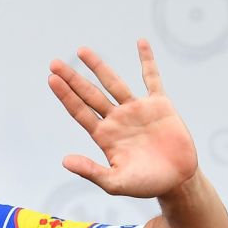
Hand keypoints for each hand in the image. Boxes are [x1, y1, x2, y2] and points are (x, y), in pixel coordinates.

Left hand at [48, 39, 197, 198]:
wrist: (176, 180)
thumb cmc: (144, 184)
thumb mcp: (114, 182)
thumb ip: (90, 171)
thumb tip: (64, 161)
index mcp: (103, 136)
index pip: (79, 111)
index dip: (65, 96)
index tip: (51, 79)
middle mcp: (116, 119)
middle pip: (90, 94)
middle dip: (73, 78)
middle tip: (54, 62)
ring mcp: (136, 110)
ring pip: (114, 83)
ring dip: (99, 66)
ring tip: (81, 50)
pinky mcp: (160, 105)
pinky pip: (152, 78)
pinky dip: (147, 60)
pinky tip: (140, 42)